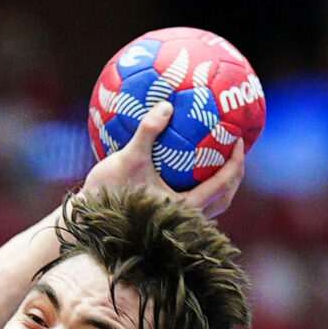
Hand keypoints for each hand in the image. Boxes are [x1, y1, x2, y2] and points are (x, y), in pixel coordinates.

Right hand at [79, 100, 246, 221]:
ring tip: (219, 162)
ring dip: (220, 184)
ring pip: (211, 205)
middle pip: (224, 197)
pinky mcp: (164, 220)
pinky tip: (190, 171)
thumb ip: (148, 132)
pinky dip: (201, 187)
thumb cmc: (108, 193)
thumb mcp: (128, 158)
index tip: (238, 139)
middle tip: (236, 150)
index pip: (222, 184)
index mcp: (184, 208)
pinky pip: (195, 203)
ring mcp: (176, 222)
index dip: (235, 161)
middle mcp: (185, 220)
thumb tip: (165, 106)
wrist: (89, 221)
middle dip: (235, 174)